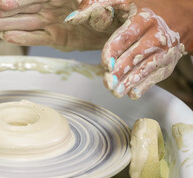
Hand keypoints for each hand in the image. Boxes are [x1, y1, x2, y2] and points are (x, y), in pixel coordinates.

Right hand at [0, 0, 112, 50]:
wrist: (115, 23)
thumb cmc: (108, 5)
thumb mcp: (97, 0)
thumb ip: (84, 2)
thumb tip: (77, 4)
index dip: (17, 1)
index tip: (1, 3)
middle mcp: (51, 6)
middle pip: (24, 8)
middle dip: (4, 11)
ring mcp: (51, 21)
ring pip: (25, 22)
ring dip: (6, 24)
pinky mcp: (55, 37)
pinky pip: (37, 37)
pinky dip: (23, 38)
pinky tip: (6, 37)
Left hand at [66, 0, 192, 98]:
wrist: (179, 18)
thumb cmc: (143, 10)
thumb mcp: (123, 2)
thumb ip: (96, 6)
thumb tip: (72, 18)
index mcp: (144, 18)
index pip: (127, 36)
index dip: (114, 50)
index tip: (104, 64)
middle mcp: (157, 35)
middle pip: (136, 55)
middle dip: (121, 70)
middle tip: (108, 82)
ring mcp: (165, 51)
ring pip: (147, 68)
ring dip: (131, 82)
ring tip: (116, 92)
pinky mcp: (168, 63)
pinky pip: (157, 77)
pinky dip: (145, 86)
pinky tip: (132, 94)